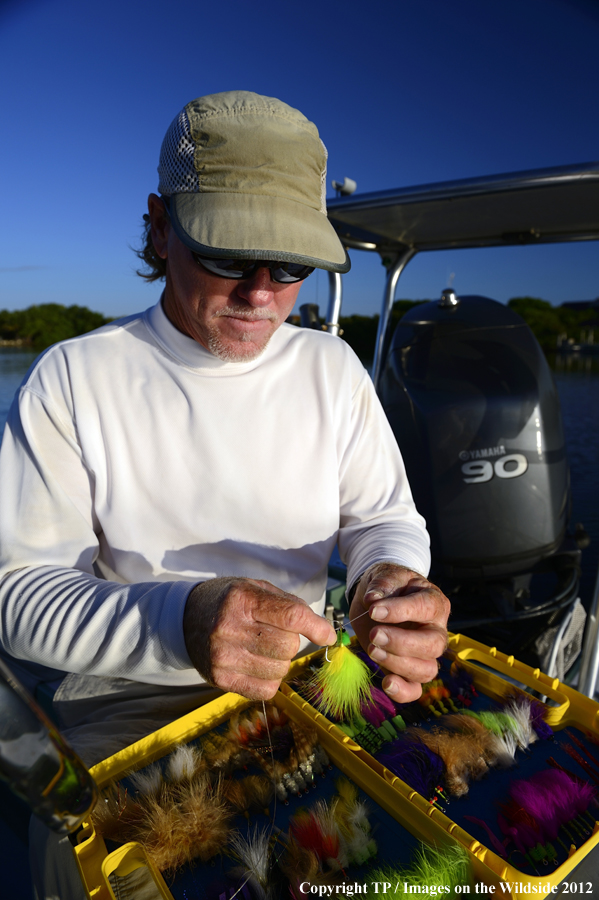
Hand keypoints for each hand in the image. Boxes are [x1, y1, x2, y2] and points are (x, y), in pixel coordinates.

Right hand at [183, 576, 335, 699]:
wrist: (186, 619)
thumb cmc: (229, 601)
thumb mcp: (255, 588)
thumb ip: (288, 604)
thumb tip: (322, 630)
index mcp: (242, 599)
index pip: (291, 616)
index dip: (316, 627)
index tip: (327, 635)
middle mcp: (229, 627)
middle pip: (288, 646)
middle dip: (291, 642)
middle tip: (275, 634)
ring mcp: (222, 656)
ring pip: (280, 669)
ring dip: (280, 661)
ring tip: (261, 648)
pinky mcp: (219, 678)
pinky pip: (266, 690)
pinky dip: (270, 680)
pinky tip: (257, 664)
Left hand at [349, 562, 449, 701]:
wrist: (380, 599)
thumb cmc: (388, 586)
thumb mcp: (385, 575)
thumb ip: (382, 584)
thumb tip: (373, 599)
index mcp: (434, 602)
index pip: (424, 608)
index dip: (400, 611)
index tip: (374, 609)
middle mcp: (436, 630)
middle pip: (432, 645)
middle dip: (401, 643)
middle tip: (374, 634)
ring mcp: (426, 654)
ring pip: (426, 670)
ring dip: (398, 664)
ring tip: (372, 650)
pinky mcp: (410, 670)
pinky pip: (415, 689)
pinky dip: (403, 691)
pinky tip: (385, 682)